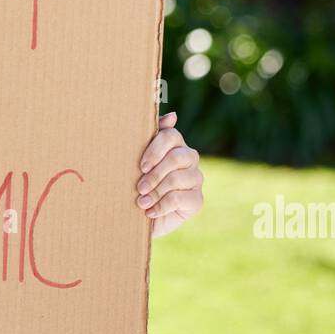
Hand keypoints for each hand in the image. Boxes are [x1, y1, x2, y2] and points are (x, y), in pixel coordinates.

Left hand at [135, 112, 203, 236]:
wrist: (141, 217)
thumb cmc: (138, 184)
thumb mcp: (137, 162)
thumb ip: (149, 137)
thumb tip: (173, 116)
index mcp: (174, 144)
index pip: (171, 136)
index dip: (155, 150)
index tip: (141, 166)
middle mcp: (189, 158)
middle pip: (177, 157)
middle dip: (155, 174)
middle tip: (139, 187)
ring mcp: (195, 178)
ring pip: (178, 178)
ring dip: (156, 192)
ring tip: (141, 202)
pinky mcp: (197, 199)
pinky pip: (180, 198)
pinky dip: (161, 206)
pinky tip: (150, 212)